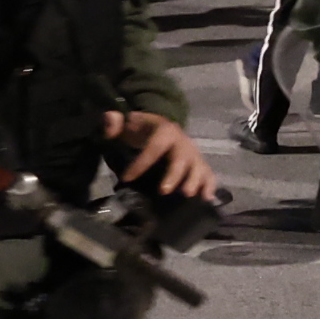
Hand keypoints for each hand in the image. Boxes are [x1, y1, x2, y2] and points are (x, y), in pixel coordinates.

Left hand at [104, 107, 218, 203]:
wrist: (163, 128)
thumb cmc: (143, 130)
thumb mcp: (128, 124)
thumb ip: (114, 122)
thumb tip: (110, 120)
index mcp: (165, 131)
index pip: (153, 147)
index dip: (141, 163)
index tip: (127, 178)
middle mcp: (183, 142)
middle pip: (181, 158)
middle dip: (174, 174)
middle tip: (164, 190)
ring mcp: (194, 154)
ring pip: (199, 166)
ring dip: (195, 181)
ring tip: (188, 195)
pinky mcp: (199, 164)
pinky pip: (209, 174)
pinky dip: (209, 186)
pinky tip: (206, 199)